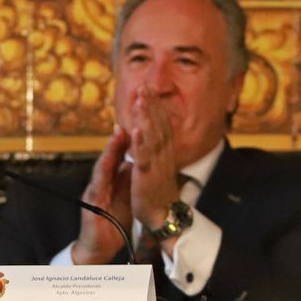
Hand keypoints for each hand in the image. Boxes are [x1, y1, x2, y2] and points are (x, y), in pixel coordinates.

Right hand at [71, 125, 132, 264]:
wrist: (99, 246)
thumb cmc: (112, 221)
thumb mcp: (124, 197)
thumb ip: (127, 179)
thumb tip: (134, 161)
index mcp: (112, 179)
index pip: (120, 156)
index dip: (129, 138)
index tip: (138, 122)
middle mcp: (101, 181)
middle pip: (111, 155)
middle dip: (119, 137)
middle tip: (128, 117)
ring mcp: (95, 189)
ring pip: (103, 165)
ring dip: (110, 149)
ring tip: (118, 134)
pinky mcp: (92, 201)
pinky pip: (99, 183)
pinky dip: (104, 170)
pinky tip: (109, 161)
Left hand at [126, 85, 182, 230]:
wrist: (162, 215)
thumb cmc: (157, 190)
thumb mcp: (156, 165)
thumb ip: (153, 148)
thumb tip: (147, 132)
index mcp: (164, 152)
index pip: (160, 124)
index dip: (155, 105)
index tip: (148, 88)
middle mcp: (162, 155)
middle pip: (158, 125)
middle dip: (151, 105)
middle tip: (145, 85)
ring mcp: (155, 165)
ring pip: (152, 137)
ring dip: (147, 117)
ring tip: (141, 99)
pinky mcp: (147, 176)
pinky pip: (145, 158)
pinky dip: (141, 143)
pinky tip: (137, 130)